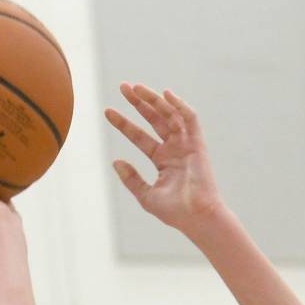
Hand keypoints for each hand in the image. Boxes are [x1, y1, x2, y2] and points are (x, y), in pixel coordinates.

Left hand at [106, 84, 224, 234]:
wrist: (197, 217)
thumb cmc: (175, 212)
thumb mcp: (146, 195)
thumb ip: (131, 179)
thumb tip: (115, 161)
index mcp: (163, 160)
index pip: (139, 136)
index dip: (123, 123)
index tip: (107, 112)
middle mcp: (174, 149)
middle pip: (154, 119)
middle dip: (139, 103)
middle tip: (123, 87)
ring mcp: (186, 145)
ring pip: (169, 115)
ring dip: (154, 100)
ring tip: (136, 87)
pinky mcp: (197, 144)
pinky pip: (190, 119)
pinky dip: (179, 105)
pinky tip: (165, 94)